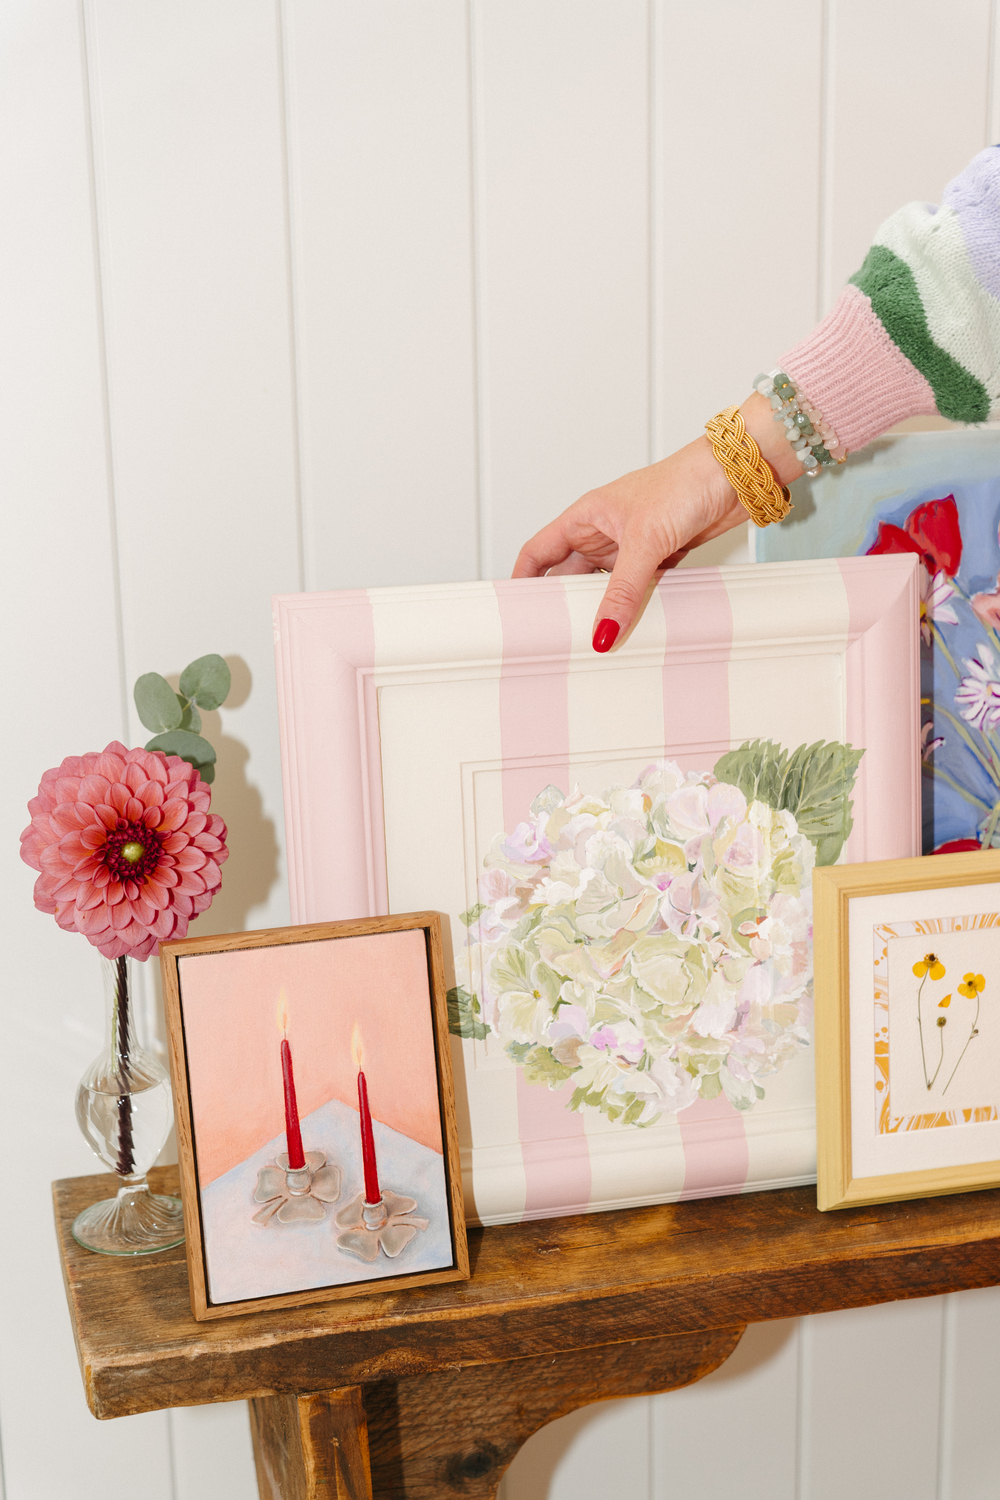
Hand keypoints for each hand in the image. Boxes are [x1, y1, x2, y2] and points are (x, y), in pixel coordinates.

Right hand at [512, 394, 803, 649]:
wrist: (737, 474)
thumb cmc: (685, 482)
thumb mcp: (645, 541)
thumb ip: (622, 590)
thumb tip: (602, 631)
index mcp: (586, 516)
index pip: (539, 551)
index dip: (522, 579)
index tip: (514, 610)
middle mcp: (604, 532)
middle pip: (569, 575)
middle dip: (562, 604)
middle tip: (554, 637)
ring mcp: (632, 546)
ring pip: (605, 586)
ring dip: (600, 608)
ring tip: (590, 639)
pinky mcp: (660, 558)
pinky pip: (636, 590)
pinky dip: (632, 608)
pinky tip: (630, 627)